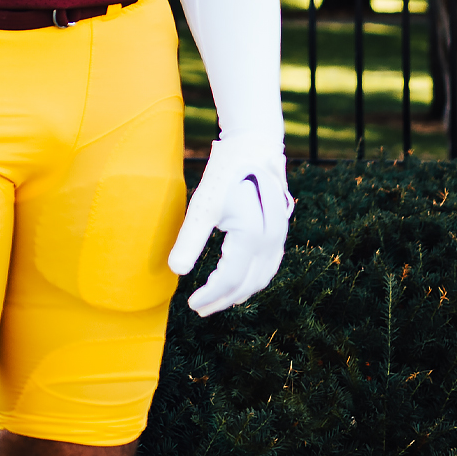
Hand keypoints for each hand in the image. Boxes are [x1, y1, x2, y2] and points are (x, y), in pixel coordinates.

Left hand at [169, 139, 290, 315]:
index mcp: (253, 235)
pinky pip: (269, 267)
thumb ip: (191, 239)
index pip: (231, 279)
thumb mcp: (203, 205)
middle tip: (199, 309)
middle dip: (223, 300)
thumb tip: (176, 272)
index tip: (191, 304)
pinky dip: (252, 281)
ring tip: (216, 302)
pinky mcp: (280, 233)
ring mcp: (279, 237)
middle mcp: (272, 240)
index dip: (211, 295)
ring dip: (239, 294)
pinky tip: (237, 284)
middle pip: (248, 283)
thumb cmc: (225, 174)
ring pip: (261, 278)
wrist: (253, 147)